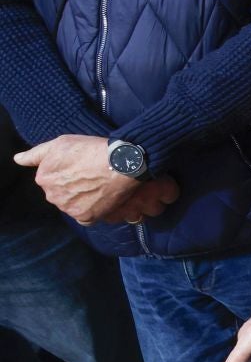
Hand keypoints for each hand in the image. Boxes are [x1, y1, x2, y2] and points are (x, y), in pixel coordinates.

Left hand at [14, 135, 176, 224]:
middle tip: (89, 175)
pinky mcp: (85, 217)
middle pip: (59, 193)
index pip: (50, 178)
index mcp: (43, 178)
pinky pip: (83, 217)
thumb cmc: (92, 149)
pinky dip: (89, 210)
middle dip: (71, 186)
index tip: (80, 165)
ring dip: (80, 198)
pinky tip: (98, 199)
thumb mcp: (61, 143)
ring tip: (97, 185)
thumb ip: (36, 153)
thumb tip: (18, 159)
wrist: (121, 163)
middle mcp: (52, 195)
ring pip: (71, 204)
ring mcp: (68, 208)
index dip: (66, 171)